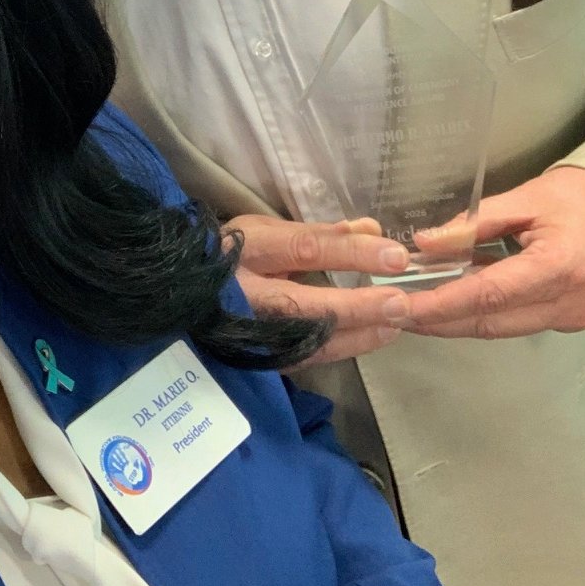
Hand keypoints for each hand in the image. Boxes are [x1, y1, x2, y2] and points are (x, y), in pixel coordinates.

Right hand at [225, 214, 412, 365]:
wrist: (184, 294)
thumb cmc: (228, 253)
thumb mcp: (264, 229)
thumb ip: (317, 233)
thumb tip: (371, 229)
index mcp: (247, 251)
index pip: (304, 250)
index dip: (349, 253)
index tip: (394, 255)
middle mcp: (246, 295)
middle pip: (306, 304)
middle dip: (356, 306)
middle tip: (401, 303)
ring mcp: (250, 331)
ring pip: (309, 340)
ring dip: (358, 333)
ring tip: (396, 322)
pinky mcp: (258, 356)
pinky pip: (306, 356)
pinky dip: (343, 347)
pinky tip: (373, 336)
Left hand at [405, 165, 584, 338]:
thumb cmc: (576, 198)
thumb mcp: (524, 198)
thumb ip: (474, 223)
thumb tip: (423, 244)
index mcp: (561, 265)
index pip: (489, 295)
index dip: (442, 304)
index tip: (402, 307)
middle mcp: (569, 302)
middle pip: (491, 323)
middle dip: (438, 320)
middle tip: (392, 312)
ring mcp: (572, 318)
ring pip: (500, 329)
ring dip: (455, 321)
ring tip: (412, 308)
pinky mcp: (568, 321)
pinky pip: (514, 322)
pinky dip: (480, 314)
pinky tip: (450, 301)